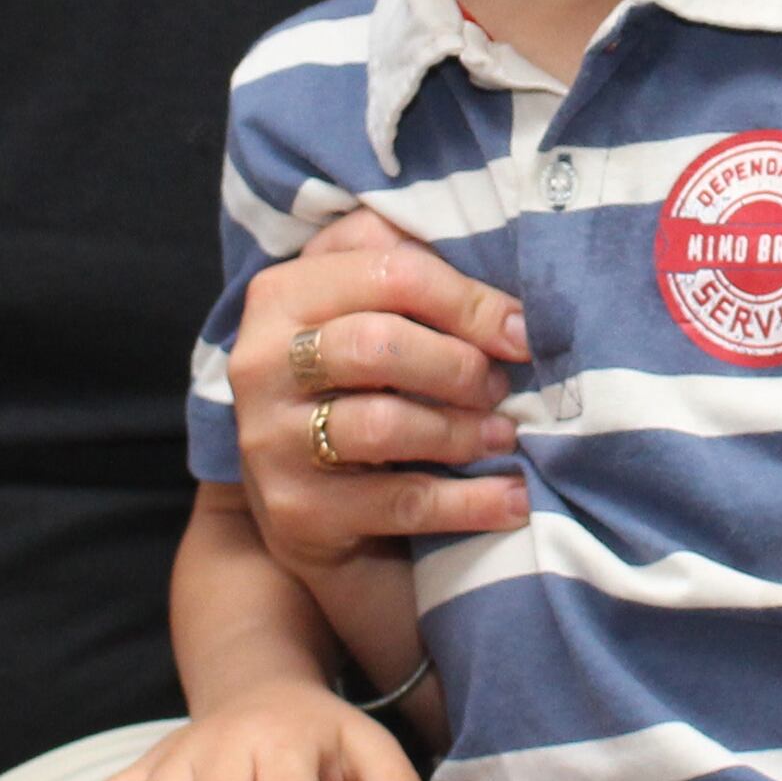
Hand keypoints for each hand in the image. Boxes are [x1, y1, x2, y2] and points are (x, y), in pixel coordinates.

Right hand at [234, 210, 535, 568]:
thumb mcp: (362, 313)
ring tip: (504, 435)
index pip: (390, 271)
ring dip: (463, 431)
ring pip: (385, 424)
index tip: (519, 330)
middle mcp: (262, 362)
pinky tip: (514, 497)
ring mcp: (272, 441)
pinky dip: (471, 502)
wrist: (303, 505)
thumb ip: (407, 270)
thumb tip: (500, 272)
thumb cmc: (352, 385)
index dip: (467, 299)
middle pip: (378, 344)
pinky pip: (401, 501)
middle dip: (458, 365)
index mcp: (282, 293)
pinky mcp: (299, 511)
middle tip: (499, 385)